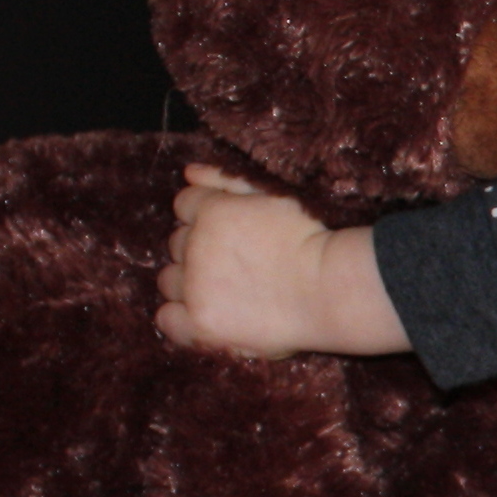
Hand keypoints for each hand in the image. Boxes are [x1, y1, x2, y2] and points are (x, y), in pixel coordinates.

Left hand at [156, 162, 408, 358]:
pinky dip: (180, 318)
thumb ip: (226, 180)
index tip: (234, 234)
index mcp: (210, 211)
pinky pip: (167, 320)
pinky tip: (208, 316)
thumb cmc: (310, 239)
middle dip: (200, 250)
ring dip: (189, 283)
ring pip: (169, 280)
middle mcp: (194, 247)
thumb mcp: (272, 196)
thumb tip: (188, 172)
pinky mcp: (200, 324)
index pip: (185, 205)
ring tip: (226, 293)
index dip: (208, 218)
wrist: (329, 290)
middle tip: (237, 265)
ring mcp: (194, 288)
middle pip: (177, 244)